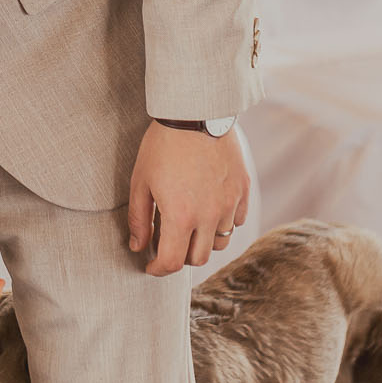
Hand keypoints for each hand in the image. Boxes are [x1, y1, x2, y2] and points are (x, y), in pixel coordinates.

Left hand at [127, 121, 250, 275]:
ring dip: (202, 242)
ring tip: (189, 226)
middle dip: (180, 256)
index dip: (159, 270)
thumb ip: (139, 219)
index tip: (152, 266)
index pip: (173, 262)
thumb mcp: (141, 182)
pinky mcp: (242, 190)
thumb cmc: (162, 145)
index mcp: (180, 216)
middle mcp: (209, 215)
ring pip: (220, 242)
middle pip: (198, 258)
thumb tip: (138, 247)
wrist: (195, 112)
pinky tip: (208, 209)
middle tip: (167, 243)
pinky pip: (235, 221)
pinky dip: (222, 223)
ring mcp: (229, 203)